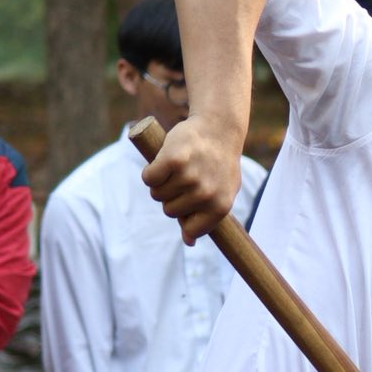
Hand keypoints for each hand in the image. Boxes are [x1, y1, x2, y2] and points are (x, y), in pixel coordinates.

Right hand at [140, 114, 244, 243]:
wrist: (218, 128)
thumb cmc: (218, 164)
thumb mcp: (222, 193)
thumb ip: (207, 217)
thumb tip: (188, 242)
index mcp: (220, 206)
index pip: (191, 229)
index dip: (185, 216)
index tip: (188, 201)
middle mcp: (206, 194)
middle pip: (169, 211)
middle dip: (171, 197)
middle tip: (182, 179)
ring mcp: (190, 177)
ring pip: (157, 194)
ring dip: (160, 183)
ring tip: (176, 169)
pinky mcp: (173, 160)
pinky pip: (149, 178)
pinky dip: (150, 172)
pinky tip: (161, 162)